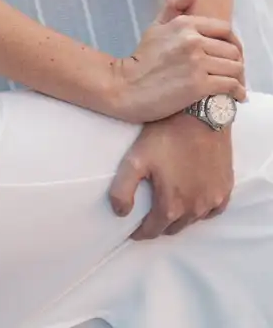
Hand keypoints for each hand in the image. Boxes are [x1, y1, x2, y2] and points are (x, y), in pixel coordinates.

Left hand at [110, 111, 232, 238]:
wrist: (200, 114)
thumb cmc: (166, 135)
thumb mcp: (136, 158)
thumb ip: (122, 189)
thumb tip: (121, 213)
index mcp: (172, 206)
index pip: (152, 231)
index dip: (139, 232)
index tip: (131, 229)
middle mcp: (195, 210)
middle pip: (173, 228)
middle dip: (159, 225)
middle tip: (148, 214)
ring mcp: (214, 200)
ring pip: (193, 219)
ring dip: (180, 217)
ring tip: (168, 204)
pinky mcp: (226, 187)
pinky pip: (213, 209)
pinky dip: (201, 209)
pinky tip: (193, 197)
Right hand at [112, 0, 244, 123]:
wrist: (128, 87)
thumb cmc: (143, 58)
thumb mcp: (157, 25)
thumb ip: (177, 3)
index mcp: (185, 24)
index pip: (225, 29)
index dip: (232, 42)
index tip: (230, 54)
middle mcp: (193, 40)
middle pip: (232, 50)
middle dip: (234, 62)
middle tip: (230, 72)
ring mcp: (197, 63)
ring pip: (235, 68)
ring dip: (237, 78)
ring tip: (233, 85)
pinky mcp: (199, 85)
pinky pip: (230, 85)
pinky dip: (237, 92)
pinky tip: (235, 96)